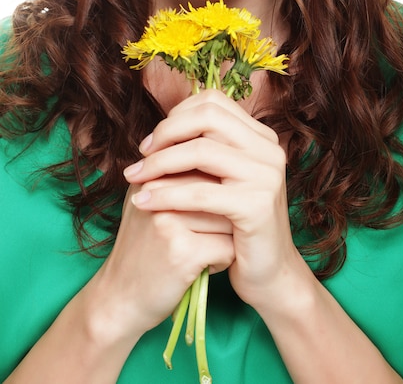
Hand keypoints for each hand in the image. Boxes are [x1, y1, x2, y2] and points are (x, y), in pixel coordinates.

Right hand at [94, 171, 233, 341]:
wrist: (118, 299)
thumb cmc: (144, 250)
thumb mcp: (151, 204)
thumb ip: (178, 177)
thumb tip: (224, 155)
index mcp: (154, 174)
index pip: (209, 169)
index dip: (213, 196)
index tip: (194, 217)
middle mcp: (159, 190)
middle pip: (223, 191)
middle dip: (223, 217)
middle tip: (199, 238)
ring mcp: (169, 220)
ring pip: (230, 219)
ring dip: (225, 239)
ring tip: (198, 253)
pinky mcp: (182, 250)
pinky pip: (228, 247)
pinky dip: (222, 262)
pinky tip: (199, 268)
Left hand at [125, 89, 301, 311]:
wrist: (267, 271)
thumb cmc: (236, 223)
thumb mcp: (223, 179)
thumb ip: (203, 150)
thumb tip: (160, 130)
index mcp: (260, 136)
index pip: (213, 102)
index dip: (177, 115)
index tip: (153, 141)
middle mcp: (269, 149)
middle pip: (208, 117)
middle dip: (166, 132)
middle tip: (141, 155)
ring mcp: (266, 175)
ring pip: (200, 151)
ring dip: (158, 163)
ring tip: (133, 179)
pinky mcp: (257, 206)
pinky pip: (201, 192)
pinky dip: (166, 194)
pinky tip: (143, 202)